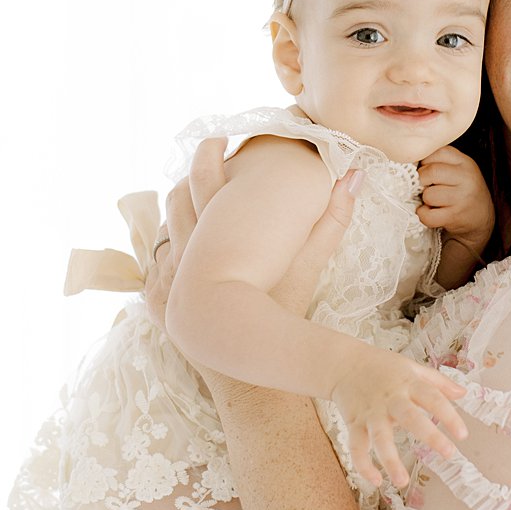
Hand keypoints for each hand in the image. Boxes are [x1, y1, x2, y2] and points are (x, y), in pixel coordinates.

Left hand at [151, 138, 363, 343]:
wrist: (250, 369)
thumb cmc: (283, 310)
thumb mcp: (311, 261)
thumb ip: (335, 216)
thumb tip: (355, 173)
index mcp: (217, 232)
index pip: (201, 177)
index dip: (208, 153)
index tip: (220, 140)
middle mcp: (185, 249)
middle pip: (175, 199)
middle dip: (187, 178)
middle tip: (205, 166)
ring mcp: (167, 275)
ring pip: (162, 230)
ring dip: (176, 215)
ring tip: (194, 205)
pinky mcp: (158, 301)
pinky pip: (155, 265)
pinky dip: (169, 252)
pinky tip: (185, 250)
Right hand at [327, 344, 469, 486]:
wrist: (343, 363)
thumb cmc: (382, 367)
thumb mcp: (411, 368)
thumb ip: (438, 381)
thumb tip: (463, 393)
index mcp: (408, 384)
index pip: (432, 398)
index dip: (449, 415)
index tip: (462, 435)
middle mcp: (390, 399)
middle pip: (410, 417)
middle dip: (430, 436)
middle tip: (449, 453)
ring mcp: (371, 413)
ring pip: (380, 437)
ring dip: (390, 460)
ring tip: (402, 481)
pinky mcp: (354, 423)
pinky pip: (356, 447)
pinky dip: (363, 465)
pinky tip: (376, 481)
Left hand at [417, 145, 493, 256]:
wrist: (481, 215)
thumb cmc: (462, 189)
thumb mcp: (458, 169)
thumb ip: (439, 161)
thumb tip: (410, 162)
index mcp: (464, 162)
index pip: (437, 152)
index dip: (425, 162)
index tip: (426, 170)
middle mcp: (466, 178)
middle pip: (431, 172)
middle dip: (422, 180)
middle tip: (425, 186)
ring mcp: (462, 198)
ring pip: (429, 194)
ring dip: (425, 199)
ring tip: (433, 200)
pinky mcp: (455, 216)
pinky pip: (428, 215)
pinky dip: (424, 215)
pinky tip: (430, 212)